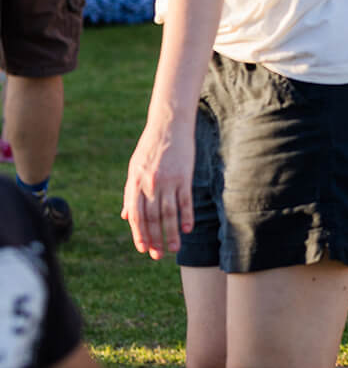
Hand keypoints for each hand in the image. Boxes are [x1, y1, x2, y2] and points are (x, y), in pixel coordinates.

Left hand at [123, 119, 194, 259]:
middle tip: (159, 255)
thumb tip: (126, 216)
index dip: (139, 234)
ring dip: (171, 233)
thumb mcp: (134, 169)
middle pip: (152, 218)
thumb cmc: (150, 147)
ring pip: (169, 213)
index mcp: (135, 183)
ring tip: (175, 248)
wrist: (169, 125)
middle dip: (155, 238)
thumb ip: (130, 193)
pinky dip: (186, 216)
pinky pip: (185, 201)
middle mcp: (150, 184)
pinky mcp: (184, 176)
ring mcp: (168, 180)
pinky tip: (187, 229)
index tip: (144, 249)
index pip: (136, 216)